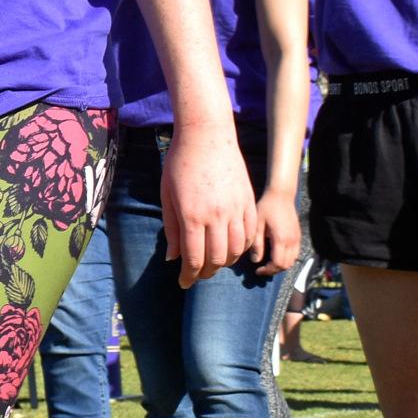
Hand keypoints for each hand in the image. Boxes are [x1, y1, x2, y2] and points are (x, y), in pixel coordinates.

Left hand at [160, 119, 256, 284]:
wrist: (206, 134)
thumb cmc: (180, 163)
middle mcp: (216, 215)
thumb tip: (173, 258)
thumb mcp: (167, 196)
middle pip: (217, 259)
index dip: (188, 276)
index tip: (183, 283)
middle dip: (205, 273)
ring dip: (225, 262)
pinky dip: (241, 247)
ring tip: (214, 263)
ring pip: (236, 250)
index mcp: (192, 216)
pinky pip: (250, 234)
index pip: (194, 258)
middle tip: (197, 274)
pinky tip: (231, 248)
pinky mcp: (249, 201)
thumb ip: (171, 229)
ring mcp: (236, 209)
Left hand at [250, 184, 300, 276]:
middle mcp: (292, 241)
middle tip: (262, 269)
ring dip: (281, 266)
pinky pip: (295, 254)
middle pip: (286, 265)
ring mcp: (297, 238)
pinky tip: (276, 255)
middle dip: (273, 270)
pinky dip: (286, 259)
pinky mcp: (298, 236)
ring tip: (268, 264)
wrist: (281, 195)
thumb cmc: (266, 207)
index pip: (277, 263)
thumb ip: (257, 244)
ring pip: (292, 261)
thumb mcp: (257, 225)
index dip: (267, 270)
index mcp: (281, 239)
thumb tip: (256, 261)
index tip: (257, 270)